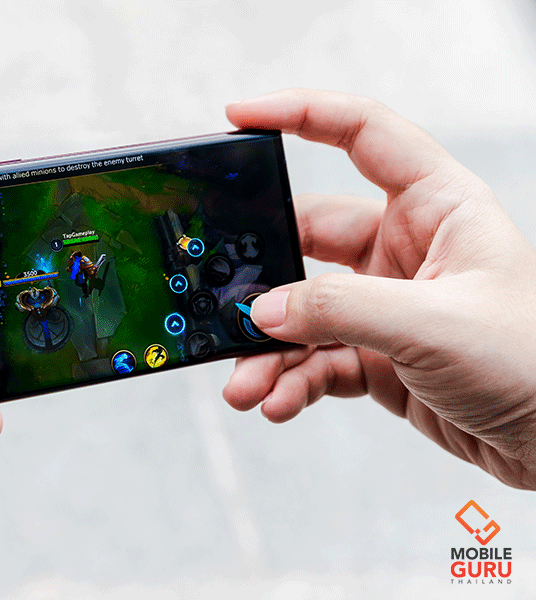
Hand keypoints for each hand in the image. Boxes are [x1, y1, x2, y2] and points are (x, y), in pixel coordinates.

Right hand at [222, 89, 535, 489]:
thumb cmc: (534, 363)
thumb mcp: (433, 324)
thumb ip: (340, 310)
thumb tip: (262, 310)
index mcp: (435, 207)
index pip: (361, 133)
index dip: (300, 115)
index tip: (240, 117)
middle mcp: (406, 249)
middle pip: (308, 238)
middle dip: (263, 279)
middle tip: (223, 304)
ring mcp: (388, 305)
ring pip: (305, 311)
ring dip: (269, 349)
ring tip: (246, 385)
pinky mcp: (378, 356)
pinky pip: (317, 358)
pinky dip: (292, 380)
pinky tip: (278, 402)